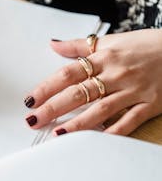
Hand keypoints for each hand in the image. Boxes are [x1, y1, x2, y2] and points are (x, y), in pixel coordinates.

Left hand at [24, 29, 161, 135]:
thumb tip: (53, 45)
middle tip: (34, 120)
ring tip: (58, 134)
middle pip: (79, 93)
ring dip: (78, 124)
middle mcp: (116, 74)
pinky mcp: (151, 104)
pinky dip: (115, 131)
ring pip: (101, 110)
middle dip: (53, 108)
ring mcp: (134, 90)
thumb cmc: (145, 45)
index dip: (47, 87)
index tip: (30, 100)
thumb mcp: (112, 40)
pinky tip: (97, 141)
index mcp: (104, 57)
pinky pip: (130, 120)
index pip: (68, 74)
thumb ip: (80, 45)